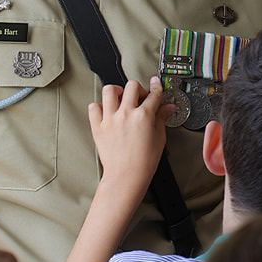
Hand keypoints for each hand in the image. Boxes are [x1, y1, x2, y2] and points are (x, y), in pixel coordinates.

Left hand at [88, 78, 168, 194]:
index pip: (153, 94)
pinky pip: (94, 107)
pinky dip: (99, 106)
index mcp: (143, 116)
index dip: (156, 87)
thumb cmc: (143, 162)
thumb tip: (167, 108)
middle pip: (132, 86)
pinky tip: (107, 112)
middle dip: (139, 89)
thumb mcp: (159, 138)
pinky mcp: (98, 127)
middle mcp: (126, 114)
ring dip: (118, 92)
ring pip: (110, 90)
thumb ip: (161, 119)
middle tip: (140, 98)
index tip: (155, 84)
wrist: (126, 177)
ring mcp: (110, 119)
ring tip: (121, 100)